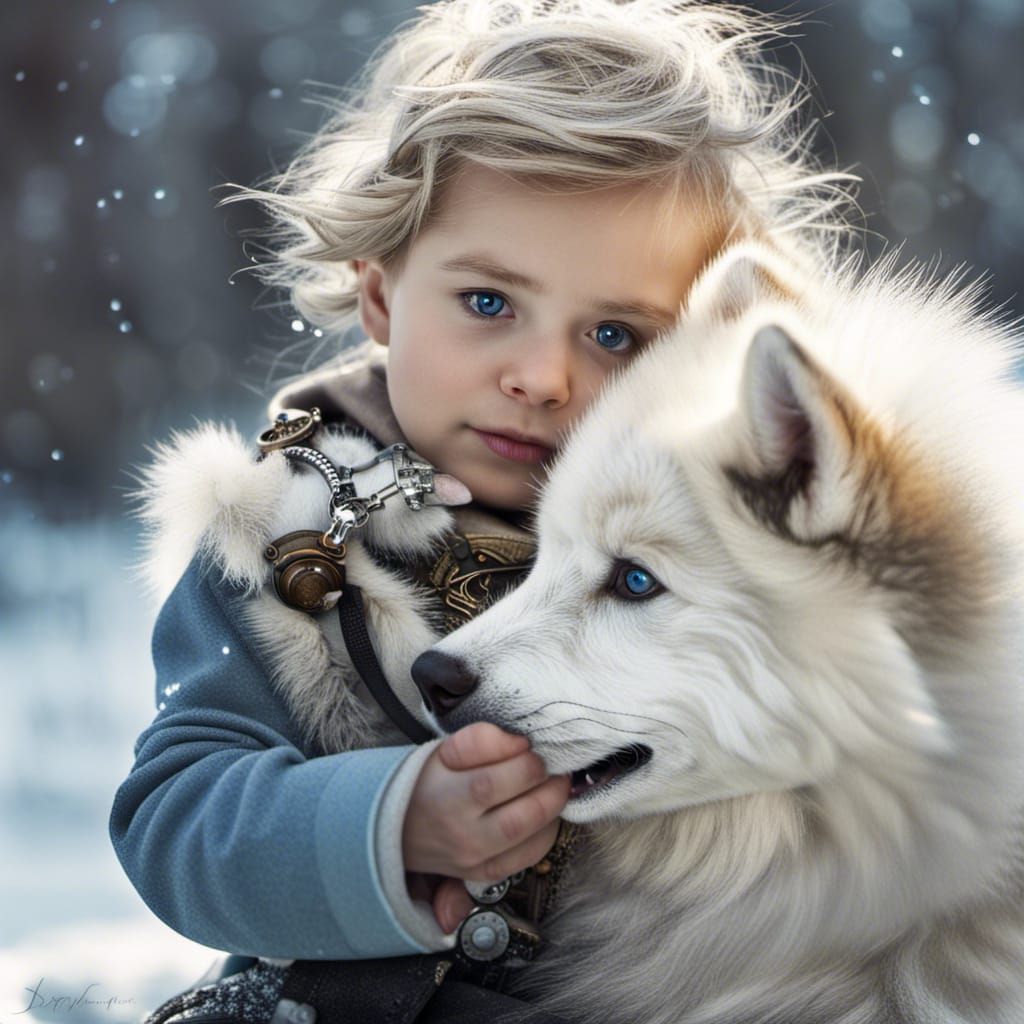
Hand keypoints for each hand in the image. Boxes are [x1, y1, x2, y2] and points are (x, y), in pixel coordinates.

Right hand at [402, 722, 569, 931]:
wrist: (398, 826)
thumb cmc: (427, 780)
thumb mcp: (445, 750)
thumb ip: (482, 739)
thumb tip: (522, 745)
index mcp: (445, 799)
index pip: (491, 784)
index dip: (523, 762)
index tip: (531, 746)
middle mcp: (460, 837)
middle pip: (518, 818)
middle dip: (549, 787)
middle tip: (556, 768)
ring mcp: (474, 861)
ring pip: (531, 842)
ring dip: (554, 810)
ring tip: (556, 786)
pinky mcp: (486, 874)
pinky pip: (529, 858)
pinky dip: (547, 833)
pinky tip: (546, 812)